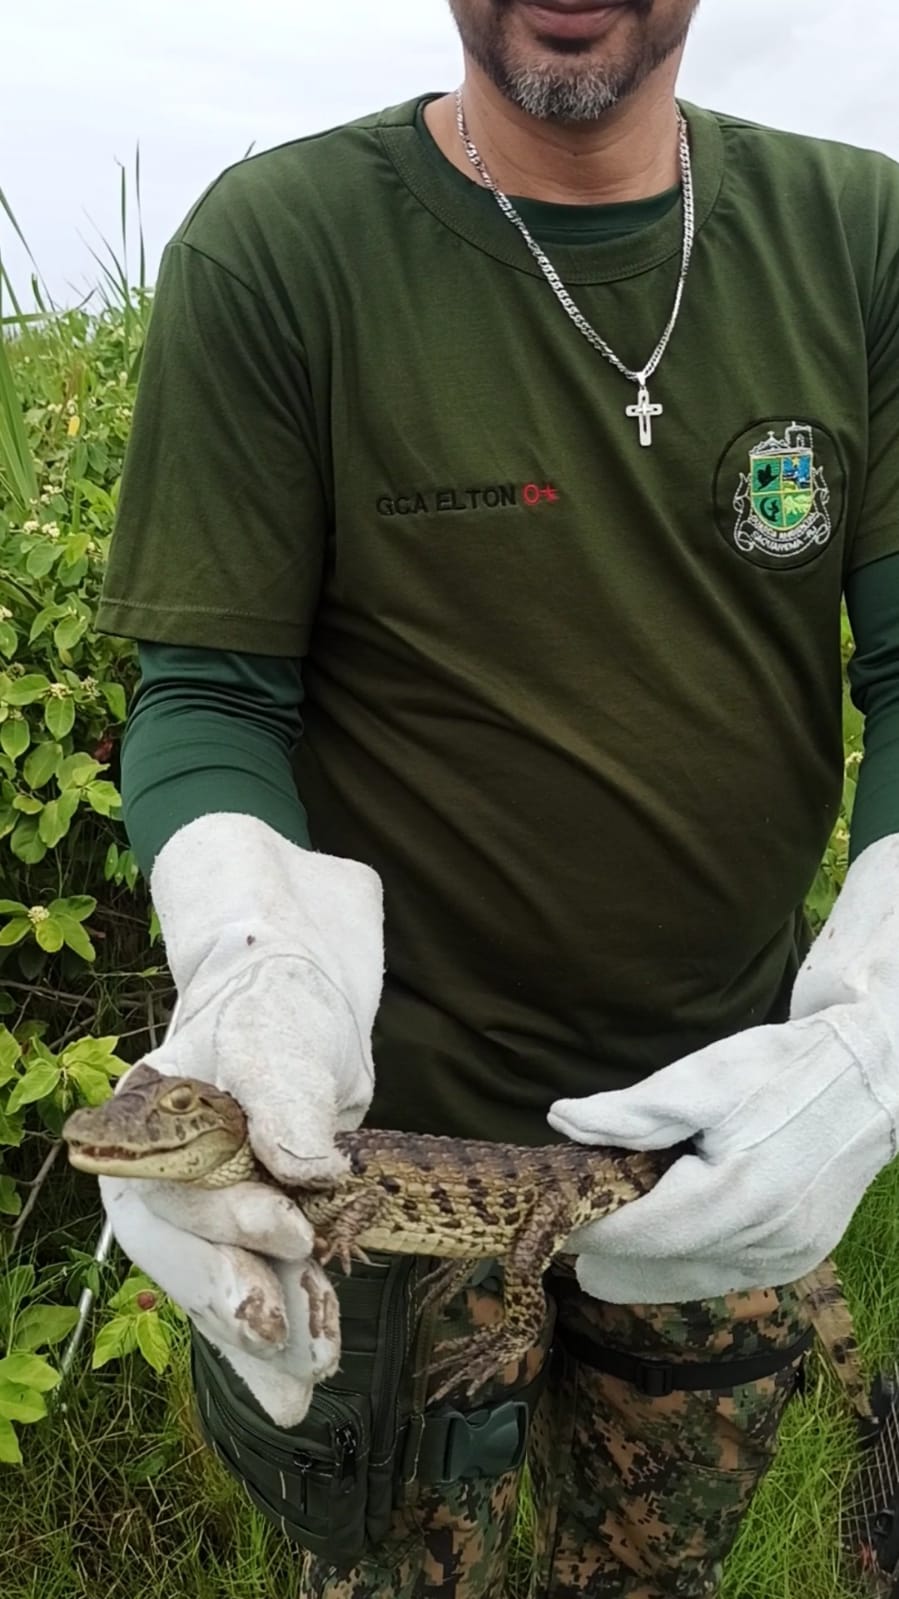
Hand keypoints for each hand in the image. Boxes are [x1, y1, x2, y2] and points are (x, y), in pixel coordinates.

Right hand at [100, 813, 383, 1421]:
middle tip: (290, 1340)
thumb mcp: (280, 1035)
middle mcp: (158, 1177)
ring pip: (215, 1283)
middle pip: (183, 1252)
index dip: (223, 1222)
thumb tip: (306, 1167)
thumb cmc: (277, 1006)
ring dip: (260, 1337)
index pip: (171, 1189)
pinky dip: (269, 1343)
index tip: (291, 1233)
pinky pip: (246, 1291)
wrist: (296, 1008)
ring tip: (303, 1386)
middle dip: (236, 1298)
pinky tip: (287, 1393)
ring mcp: (198, 1211)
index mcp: (142, 1124)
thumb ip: (284, 1098)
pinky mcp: (243, 1233)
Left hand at [548, 834, 898, 1304]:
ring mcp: (787, 1257)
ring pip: (693, 1280)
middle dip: (609, 1257)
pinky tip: (661, 1250)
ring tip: (599, 1258)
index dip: (590, 1232)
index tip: (552, 1218)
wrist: (870, 1080)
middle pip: (663, 1267)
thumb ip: (631, 1110)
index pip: (640, 1234)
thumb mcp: (703, 1077)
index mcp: (736, 1196)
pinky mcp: (800, 1258)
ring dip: (644, 1269)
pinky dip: (686, 1267)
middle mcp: (764, 1241)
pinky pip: (725, 1276)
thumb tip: (561, 1120)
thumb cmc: (782, 1069)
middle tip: (564, 1244)